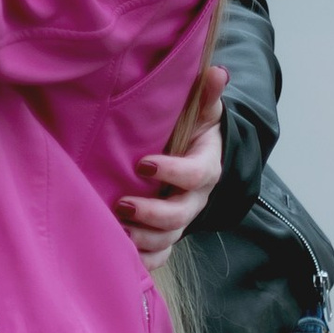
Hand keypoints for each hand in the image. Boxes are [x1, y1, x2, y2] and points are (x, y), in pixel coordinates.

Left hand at [116, 62, 225, 266]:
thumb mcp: (202, 113)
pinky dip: (144, 260)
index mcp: (204, 167)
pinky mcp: (168, 235)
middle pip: (180, 215)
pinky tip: (122, 256)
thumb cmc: (193, 132)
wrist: (198, 160)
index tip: (142, 164)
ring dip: (143, 240)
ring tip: (116, 230)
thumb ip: (207, 96)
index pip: (194, 174)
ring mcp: (182, 219)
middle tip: (121, 204)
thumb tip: (217, 72)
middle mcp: (195, 198)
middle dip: (151, 213)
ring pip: (168, 239)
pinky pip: (161, 255)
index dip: (171, 172)